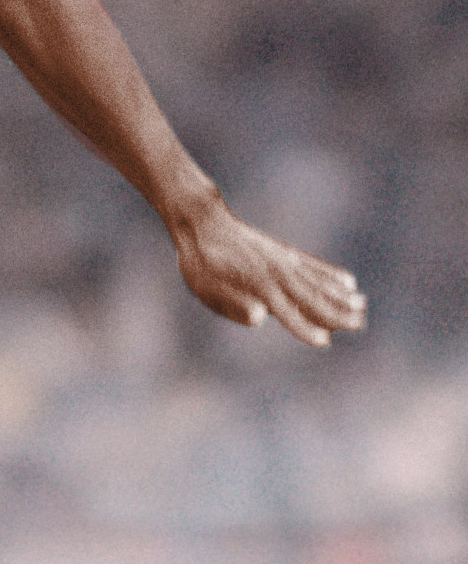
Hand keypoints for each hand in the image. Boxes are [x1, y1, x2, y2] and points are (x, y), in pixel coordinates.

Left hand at [172, 188, 365, 347]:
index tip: (325, 341)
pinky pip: (314, 265)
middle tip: (360, 324)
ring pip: (319, 280)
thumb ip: (234, 303)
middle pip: (312, 296)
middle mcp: (277, 272)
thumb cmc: (201, 261)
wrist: (204, 221)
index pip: (287, 312)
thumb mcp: (207, 287)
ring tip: (362, 305)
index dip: (305, 328)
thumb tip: (262, 317)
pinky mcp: (283, 252)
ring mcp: (283, 260)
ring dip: (341, 294)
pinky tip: (347, 280)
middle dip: (337, 312)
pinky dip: (331, 274)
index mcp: (258, 285)